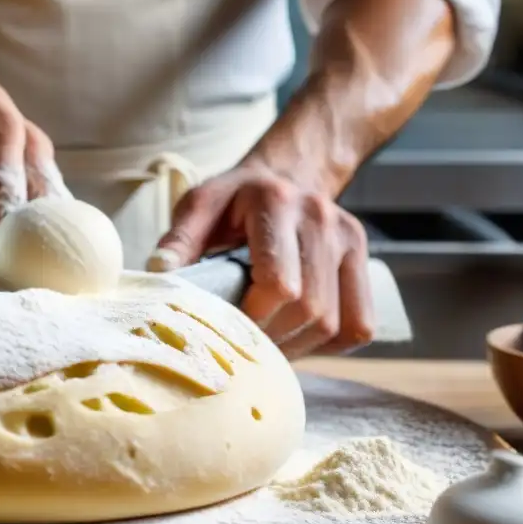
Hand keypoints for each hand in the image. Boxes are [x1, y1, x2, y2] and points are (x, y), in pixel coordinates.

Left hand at [150, 161, 373, 358]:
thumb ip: (179, 239)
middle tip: (241, 349)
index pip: (279, 283)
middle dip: (272, 340)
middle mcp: (321, 218)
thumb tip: (160, 275)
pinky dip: (329, 345)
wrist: (286, 174)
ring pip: (335, 323)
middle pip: (310, 308)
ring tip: (264, 348)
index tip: (225, 331)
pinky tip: (297, 339)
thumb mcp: (200, 204)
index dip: (252, 319)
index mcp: (276, 203)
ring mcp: (349, 239)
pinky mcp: (362, 259)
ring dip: (297, 347)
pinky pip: (360, 325)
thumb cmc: (235, 198)